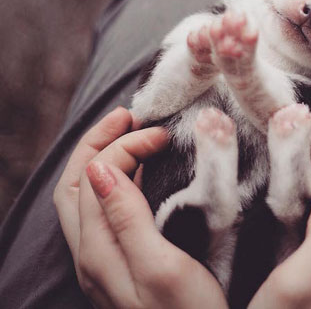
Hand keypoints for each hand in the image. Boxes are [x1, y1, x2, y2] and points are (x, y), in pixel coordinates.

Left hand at [53, 107, 227, 308]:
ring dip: (105, 157)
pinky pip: (105, 208)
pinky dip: (118, 178)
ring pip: (88, 194)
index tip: (160, 134)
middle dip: (98, 141)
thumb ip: (125, 219)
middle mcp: (91, 252)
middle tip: (130, 116)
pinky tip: (142, 172)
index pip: (94, 176)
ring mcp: (104, 257)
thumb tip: (98, 168)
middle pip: (77, 182)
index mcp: (97, 251)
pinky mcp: (121, 258)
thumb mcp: (160, 267)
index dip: (122, 146)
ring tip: (132, 133)